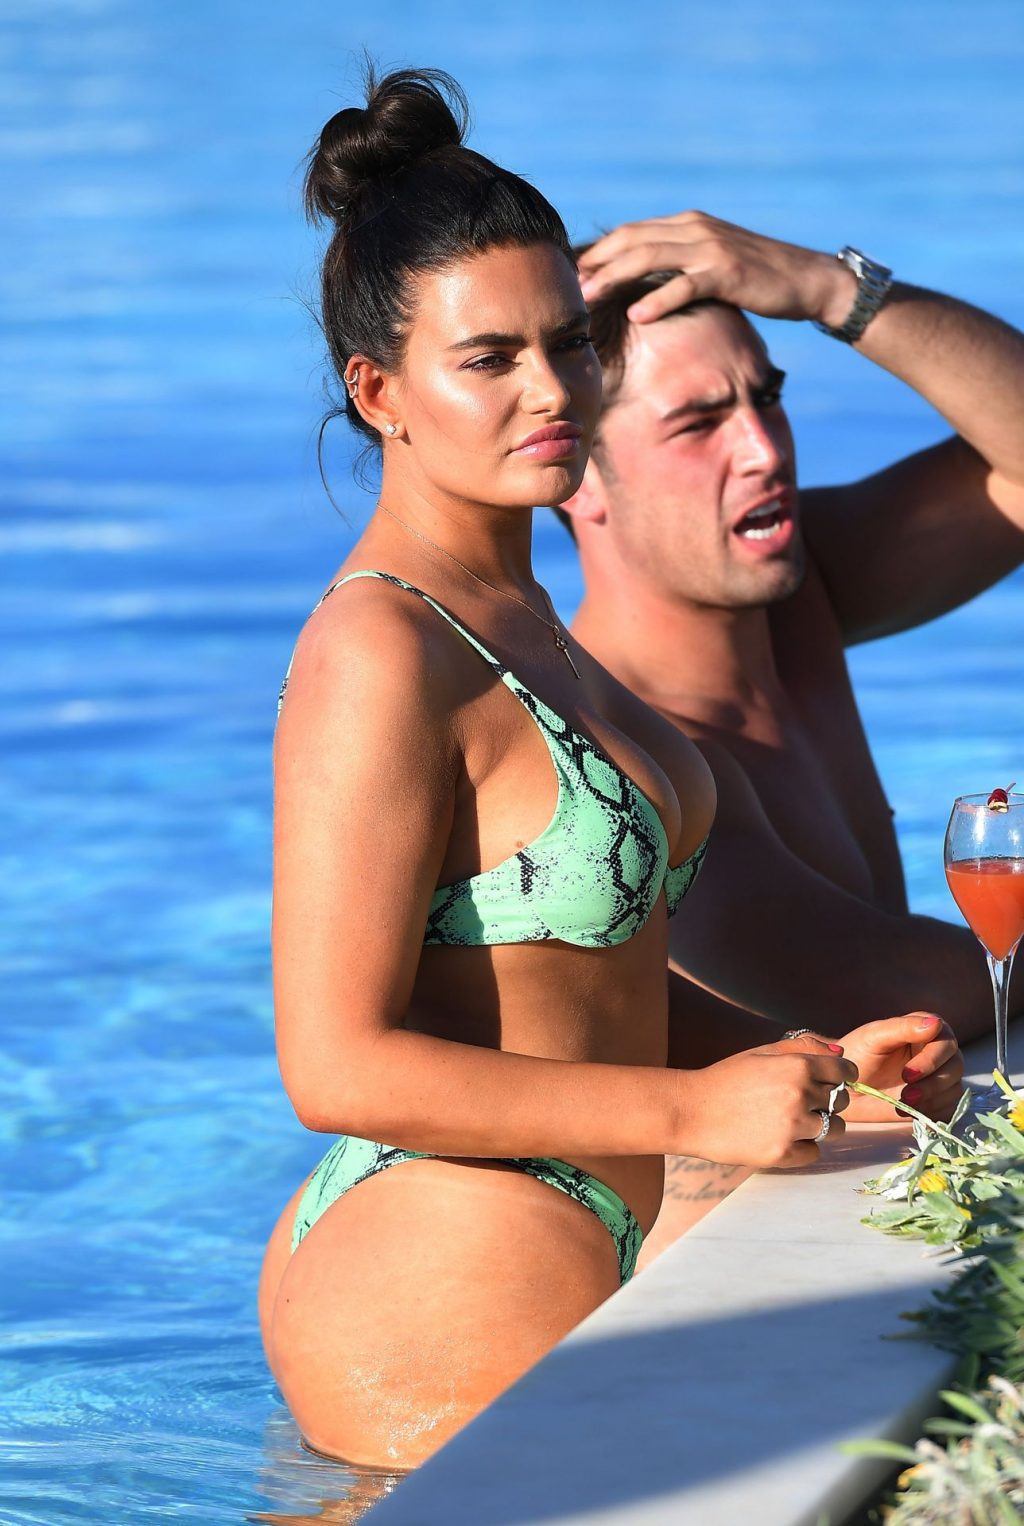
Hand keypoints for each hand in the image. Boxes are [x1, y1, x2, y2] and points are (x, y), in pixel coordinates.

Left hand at [577, 211, 855, 327]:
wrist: (807, 280)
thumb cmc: (758, 279)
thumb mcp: (712, 265)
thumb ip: (680, 265)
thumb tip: (643, 284)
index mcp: (688, 224)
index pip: (631, 232)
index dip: (599, 251)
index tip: (572, 273)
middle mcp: (695, 229)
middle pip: (631, 241)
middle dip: (596, 263)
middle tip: (568, 287)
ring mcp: (711, 249)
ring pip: (649, 258)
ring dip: (614, 278)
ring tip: (588, 298)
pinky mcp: (727, 274)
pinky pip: (685, 286)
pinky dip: (658, 300)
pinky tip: (637, 315)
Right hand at [678, 1044, 856, 1168]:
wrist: (691, 1111)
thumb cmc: (726, 1078)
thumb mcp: (763, 1053)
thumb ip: (804, 1048)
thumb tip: (840, 1053)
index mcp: (797, 1066)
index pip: (845, 1072)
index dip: (842, 1076)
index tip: (833, 1082)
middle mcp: (801, 1095)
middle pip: (842, 1101)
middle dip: (828, 1101)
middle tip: (801, 1102)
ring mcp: (793, 1127)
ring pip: (835, 1128)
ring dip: (820, 1125)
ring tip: (791, 1121)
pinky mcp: (783, 1154)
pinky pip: (814, 1152)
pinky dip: (803, 1147)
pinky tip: (781, 1137)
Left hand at [837, 1012, 964, 1121]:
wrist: (845, 1085)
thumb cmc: (857, 1054)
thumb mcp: (874, 1036)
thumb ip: (902, 1027)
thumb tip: (935, 1023)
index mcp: (925, 1030)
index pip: (945, 1041)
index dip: (932, 1059)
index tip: (908, 1074)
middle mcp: (937, 1052)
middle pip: (955, 1066)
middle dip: (933, 1083)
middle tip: (907, 1094)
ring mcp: (939, 1078)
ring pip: (954, 1089)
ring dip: (932, 1099)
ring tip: (904, 1103)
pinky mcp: (936, 1101)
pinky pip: (949, 1109)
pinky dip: (932, 1113)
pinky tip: (909, 1111)